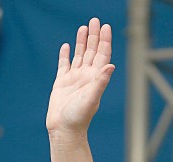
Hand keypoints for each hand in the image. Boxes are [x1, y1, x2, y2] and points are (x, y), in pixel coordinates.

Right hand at [46, 17, 114, 140]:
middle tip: (95, 20)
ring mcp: (73, 79)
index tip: (106, 26)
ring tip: (84, 28)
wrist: (64, 130)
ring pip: (79, 55)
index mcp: (94, 78)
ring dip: (82, 42)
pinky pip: (64, 65)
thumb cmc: (79, 117)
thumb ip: (100, 82)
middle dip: (94, 36)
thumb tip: (110, 65)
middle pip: (92, 51)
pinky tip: (66, 46)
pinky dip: (65, 55)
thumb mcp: (91, 98)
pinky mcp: (61, 83)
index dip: (104, 40)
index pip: (102, 55)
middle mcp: (86, 76)